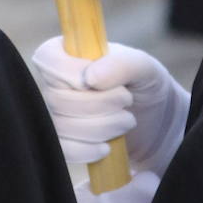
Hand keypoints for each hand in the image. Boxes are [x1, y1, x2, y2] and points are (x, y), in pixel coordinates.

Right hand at [32, 37, 189, 176]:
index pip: (48, 59)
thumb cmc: (144, 84)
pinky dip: (87, 150)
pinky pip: (62, 150)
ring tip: (126, 121)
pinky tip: (107, 147)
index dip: (71, 74)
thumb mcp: (144, 67)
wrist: (154, 120)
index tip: (100, 82)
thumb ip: (121, 64)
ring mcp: (55, 113)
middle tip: (127, 100)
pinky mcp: (63, 140)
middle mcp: (55, 82)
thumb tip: (90, 78)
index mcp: (68, 52)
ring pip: (62, 126)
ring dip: (101, 128)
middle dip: (99, 104)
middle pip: (58, 98)